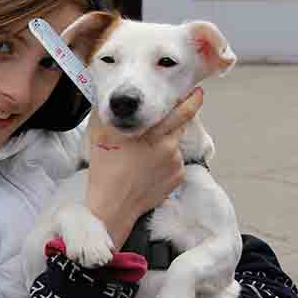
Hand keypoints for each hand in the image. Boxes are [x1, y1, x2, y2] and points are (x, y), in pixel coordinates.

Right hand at [84, 88, 203, 247]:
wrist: (113, 205)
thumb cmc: (106, 170)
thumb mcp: (100, 135)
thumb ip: (108, 111)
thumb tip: (113, 98)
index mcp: (152, 133)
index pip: (181, 111)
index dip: (192, 99)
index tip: (196, 92)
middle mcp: (168, 146)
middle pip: (181, 124)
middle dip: (177, 118)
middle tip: (165, 118)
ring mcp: (175, 162)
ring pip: (175, 143)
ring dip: (165, 143)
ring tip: (144, 154)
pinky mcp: (178, 176)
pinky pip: (175, 161)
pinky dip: (166, 161)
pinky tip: (149, 167)